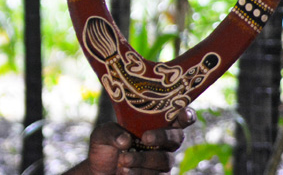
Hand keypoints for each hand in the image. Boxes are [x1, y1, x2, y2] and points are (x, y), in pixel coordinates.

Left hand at [69, 109, 195, 173]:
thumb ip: (112, 132)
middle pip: (177, 138)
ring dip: (143, 159)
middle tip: (145, 138)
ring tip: (123, 160)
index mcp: (154, 126)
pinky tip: (125, 171)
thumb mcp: (102, 135)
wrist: (97, 172)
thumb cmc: (105, 148)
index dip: (185, 115)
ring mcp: (162, 161)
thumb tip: (126, 140)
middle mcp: (163, 143)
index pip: (177, 118)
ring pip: (164, 160)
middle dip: (162, 136)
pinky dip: (140, 173)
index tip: (182, 113)